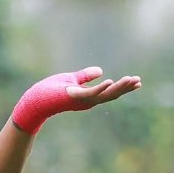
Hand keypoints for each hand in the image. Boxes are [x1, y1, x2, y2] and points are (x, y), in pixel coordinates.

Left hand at [10, 67, 141, 134]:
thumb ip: (85, 76)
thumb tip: (100, 71)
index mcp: (88, 97)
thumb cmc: (49, 92)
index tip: (137, 82)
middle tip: (139, 81)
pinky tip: (111, 81)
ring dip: (119, 87)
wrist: (34, 102)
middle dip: (125, 88)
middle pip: (110, 94)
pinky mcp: (73, 96)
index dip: (123, 87)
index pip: (109, 92)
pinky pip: (90, 93)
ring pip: (104, 94)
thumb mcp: (71, 79)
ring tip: (132, 80)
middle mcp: (87, 101)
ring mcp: (81, 100)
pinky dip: (101, 88)